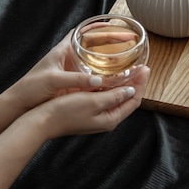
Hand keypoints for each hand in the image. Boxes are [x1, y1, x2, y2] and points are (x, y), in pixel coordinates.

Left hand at [6, 30, 137, 112]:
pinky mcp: (70, 82)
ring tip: (123, 58)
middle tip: (124, 42)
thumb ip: (77, 80)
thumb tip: (99, 81)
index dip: (95, 27)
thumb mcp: (55, 80)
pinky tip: (111, 78)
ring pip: (91, 60)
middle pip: (90, 44)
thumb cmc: (32, 87)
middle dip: (106, 42)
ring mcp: (69, 70)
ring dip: (105, 58)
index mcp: (62, 50)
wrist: (21, 103)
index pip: (80, 32)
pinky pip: (89, 74)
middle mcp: (67, 57)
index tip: (110, 25)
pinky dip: (101, 74)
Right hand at [23, 64, 149, 138]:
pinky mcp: (88, 111)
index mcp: (111, 118)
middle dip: (135, 83)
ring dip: (124, 84)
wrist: (42, 121)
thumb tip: (130, 90)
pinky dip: (110, 86)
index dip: (141, 84)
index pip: (134, 100)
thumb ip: (113, 96)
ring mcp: (97, 116)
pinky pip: (105, 97)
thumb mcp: (93, 101)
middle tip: (140, 66)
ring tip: (129, 68)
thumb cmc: (66, 111)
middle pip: (127, 99)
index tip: (145, 68)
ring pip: (116, 97)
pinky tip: (108, 77)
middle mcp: (106, 119)